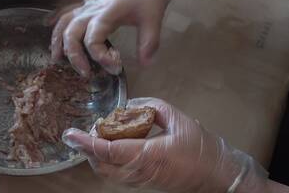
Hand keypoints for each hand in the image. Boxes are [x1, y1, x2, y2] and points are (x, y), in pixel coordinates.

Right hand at [50, 0, 209, 75]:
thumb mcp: (153, 20)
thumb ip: (148, 43)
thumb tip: (145, 65)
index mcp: (107, 12)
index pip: (93, 37)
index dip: (100, 56)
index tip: (114, 67)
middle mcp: (93, 9)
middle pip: (72, 32)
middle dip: (74, 54)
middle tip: (85, 73)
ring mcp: (89, 6)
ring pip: (65, 21)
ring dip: (57, 40)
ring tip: (56, 58)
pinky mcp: (89, 4)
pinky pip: (67, 10)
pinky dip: (56, 18)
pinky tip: (47, 24)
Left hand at [62, 98, 269, 192]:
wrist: (218, 174)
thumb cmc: (200, 147)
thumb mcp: (176, 118)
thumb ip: (149, 106)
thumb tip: (129, 105)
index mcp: (148, 155)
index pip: (107, 150)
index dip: (86, 142)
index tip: (70, 134)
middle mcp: (139, 172)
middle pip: (100, 164)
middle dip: (89, 147)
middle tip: (90, 128)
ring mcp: (140, 181)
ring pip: (106, 172)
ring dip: (96, 154)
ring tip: (100, 134)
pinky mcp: (142, 183)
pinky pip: (115, 175)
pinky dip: (107, 159)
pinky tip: (112, 144)